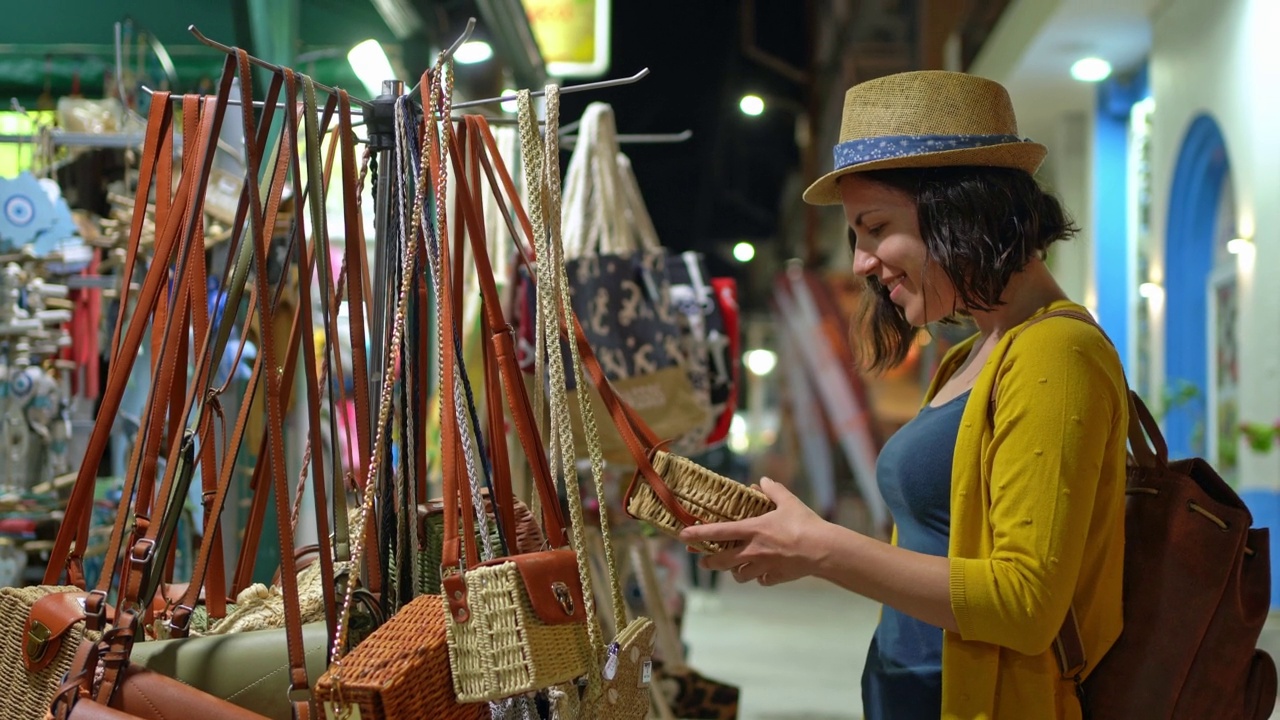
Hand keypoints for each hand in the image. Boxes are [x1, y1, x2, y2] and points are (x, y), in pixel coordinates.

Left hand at [678, 477, 827, 586]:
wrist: (823, 550)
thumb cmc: (804, 524)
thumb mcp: (788, 501)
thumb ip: (772, 490)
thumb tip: (762, 481)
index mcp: (753, 530)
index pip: (718, 532)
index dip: (698, 534)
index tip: (683, 536)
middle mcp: (753, 550)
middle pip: (721, 561)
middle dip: (709, 562)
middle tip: (704, 560)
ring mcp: (763, 566)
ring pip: (739, 575)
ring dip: (734, 571)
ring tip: (735, 567)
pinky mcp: (774, 577)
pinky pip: (760, 580)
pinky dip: (759, 577)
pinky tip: (762, 572)